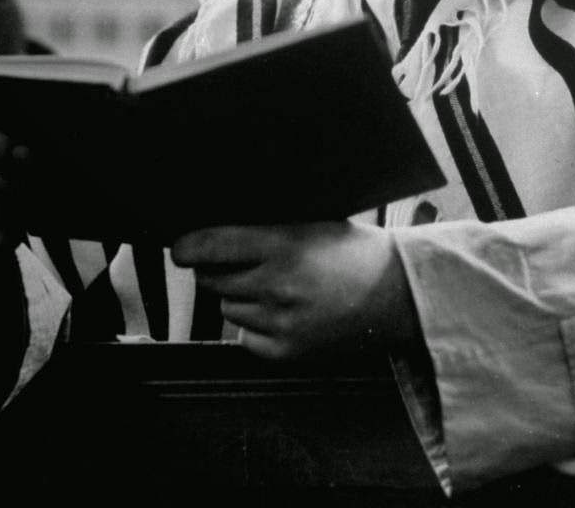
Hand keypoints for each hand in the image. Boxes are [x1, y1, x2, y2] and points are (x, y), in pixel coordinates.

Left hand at [171, 221, 418, 359]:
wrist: (395, 294)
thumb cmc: (353, 250)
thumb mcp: (312, 222)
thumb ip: (267, 227)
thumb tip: (218, 229)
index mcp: (284, 245)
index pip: (212, 246)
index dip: (188, 246)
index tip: (179, 247)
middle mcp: (277, 286)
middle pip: (214, 279)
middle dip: (217, 268)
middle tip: (236, 260)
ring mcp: (281, 323)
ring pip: (228, 307)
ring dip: (237, 295)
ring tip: (270, 284)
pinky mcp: (286, 352)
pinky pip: (246, 336)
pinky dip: (254, 323)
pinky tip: (280, 309)